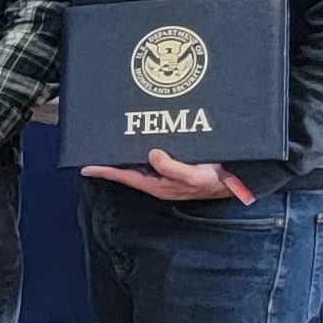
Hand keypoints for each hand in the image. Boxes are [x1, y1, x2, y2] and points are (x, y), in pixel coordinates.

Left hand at [83, 149, 254, 204]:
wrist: (237, 180)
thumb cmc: (217, 181)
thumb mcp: (195, 175)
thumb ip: (173, 168)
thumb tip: (152, 155)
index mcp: (158, 184)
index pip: (125, 176)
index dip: (105, 170)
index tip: (85, 166)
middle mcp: (158, 179)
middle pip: (127, 168)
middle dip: (110, 159)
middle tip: (92, 147)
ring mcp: (166, 173)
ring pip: (139, 162)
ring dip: (125, 152)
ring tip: (109, 140)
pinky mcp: (175, 165)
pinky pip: (154, 156)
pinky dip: (143, 147)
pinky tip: (140, 138)